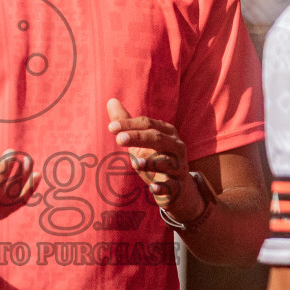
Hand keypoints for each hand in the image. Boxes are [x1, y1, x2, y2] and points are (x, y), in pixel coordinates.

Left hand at [106, 99, 197, 218]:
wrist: (177, 189)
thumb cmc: (155, 159)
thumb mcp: (140, 142)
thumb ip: (127, 123)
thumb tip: (111, 100)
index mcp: (166, 132)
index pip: (147, 124)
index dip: (129, 124)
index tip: (111, 127)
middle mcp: (176, 146)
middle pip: (157, 138)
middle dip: (138, 138)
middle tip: (119, 139)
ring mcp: (179, 166)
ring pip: (168, 162)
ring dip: (152, 162)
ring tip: (136, 163)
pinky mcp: (179, 186)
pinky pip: (172, 186)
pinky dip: (163, 187)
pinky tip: (153, 188)